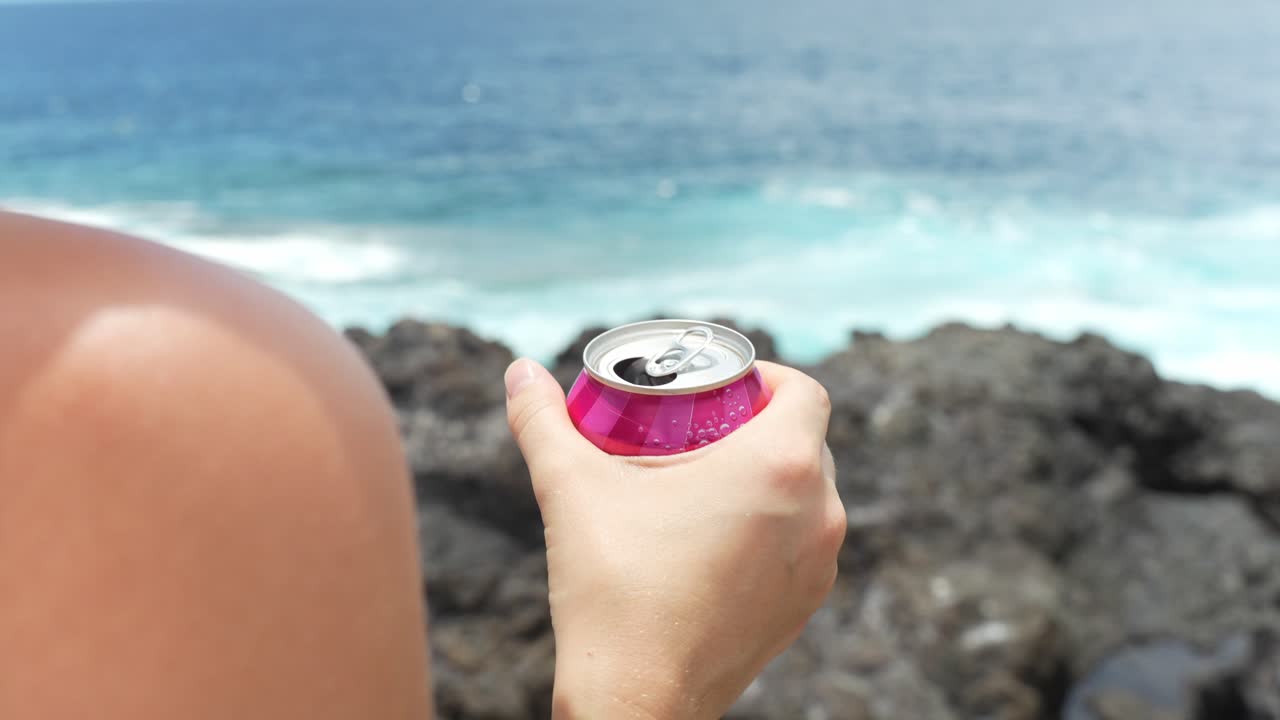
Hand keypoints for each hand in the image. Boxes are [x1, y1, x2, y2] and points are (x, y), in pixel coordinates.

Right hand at [504, 358, 844, 718]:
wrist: (636, 700)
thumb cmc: (613, 590)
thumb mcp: (572, 489)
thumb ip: (542, 421)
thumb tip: (519, 372)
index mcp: (780, 468)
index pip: (803, 391)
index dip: (764, 377)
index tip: (717, 388)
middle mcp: (818, 513)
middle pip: (806, 439)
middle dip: (758, 424)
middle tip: (698, 429)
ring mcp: (819, 566)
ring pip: (808, 494)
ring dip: (769, 476)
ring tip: (705, 481)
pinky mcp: (806, 606)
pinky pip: (802, 543)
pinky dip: (772, 526)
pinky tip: (715, 538)